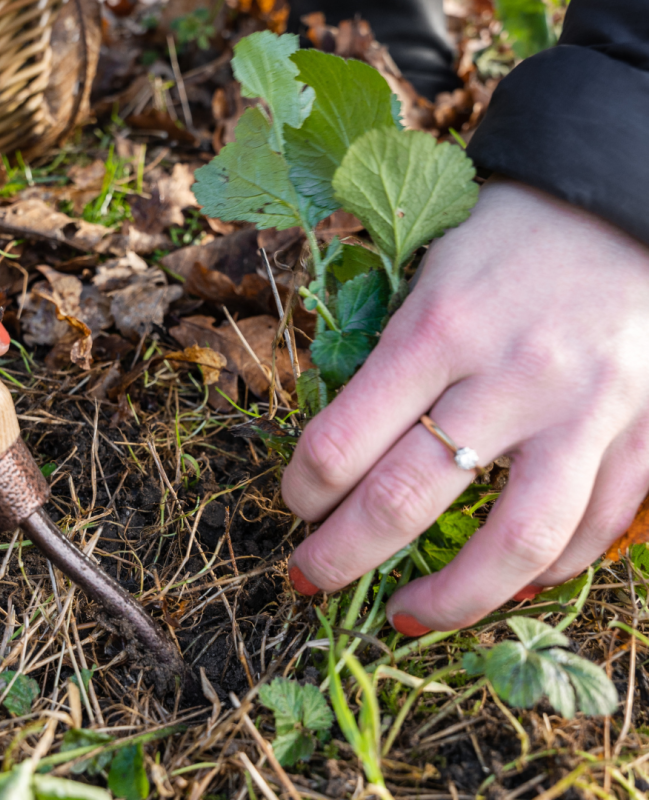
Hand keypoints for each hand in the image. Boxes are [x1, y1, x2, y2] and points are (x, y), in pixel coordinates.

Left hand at [283, 177, 648, 632]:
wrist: (628, 197)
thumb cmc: (511, 235)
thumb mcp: (430, 276)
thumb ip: (391, 361)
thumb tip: (347, 449)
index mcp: (438, 329)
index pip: (341, 440)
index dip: (303, 489)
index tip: (295, 503)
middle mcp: (511, 376)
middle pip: (405, 501)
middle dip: (340, 558)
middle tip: (307, 581)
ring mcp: (588, 411)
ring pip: (513, 542)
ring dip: (447, 601)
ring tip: (404, 617)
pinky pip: (591, 530)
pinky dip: (542, 571)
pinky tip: (504, 582)